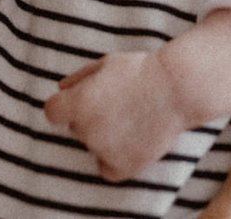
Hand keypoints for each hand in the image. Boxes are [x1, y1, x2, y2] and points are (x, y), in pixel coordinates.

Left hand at [44, 51, 188, 182]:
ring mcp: (104, 150)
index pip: (53, 112)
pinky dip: (115, 158)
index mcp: (77, 103)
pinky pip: (107, 167)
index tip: (82, 99)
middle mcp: (85, 129)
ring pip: (94, 145)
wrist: (178, 88)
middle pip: (76, 128)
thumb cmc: (141, 70)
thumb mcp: (107, 63)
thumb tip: (61, 88)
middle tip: (119, 104)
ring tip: (132, 118)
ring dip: (106, 136)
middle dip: (91, 117)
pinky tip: (131, 139)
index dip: (66, 105)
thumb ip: (79, 77)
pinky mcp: (122, 167)